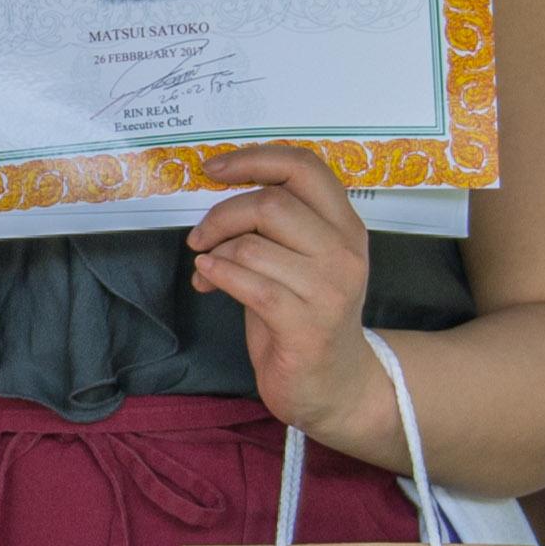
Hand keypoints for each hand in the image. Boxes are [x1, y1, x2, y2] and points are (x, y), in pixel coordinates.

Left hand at [188, 143, 385, 451]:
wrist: (336, 386)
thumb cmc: (307, 317)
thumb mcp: (300, 261)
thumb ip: (273, 228)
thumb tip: (216, 202)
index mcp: (346, 226)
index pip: (304, 167)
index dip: (254, 159)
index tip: (212, 169)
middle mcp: (344, 252)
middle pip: (271, 203)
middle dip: (222, 215)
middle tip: (199, 237)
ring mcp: (330, 289)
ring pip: (253, 246)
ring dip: (216, 254)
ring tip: (207, 271)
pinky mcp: (306, 325)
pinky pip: (248, 284)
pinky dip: (217, 275)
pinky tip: (207, 279)